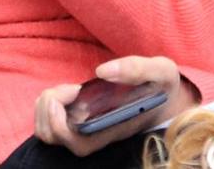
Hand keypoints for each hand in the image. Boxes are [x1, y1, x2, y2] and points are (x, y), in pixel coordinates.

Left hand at [34, 56, 190, 155]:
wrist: (167, 99)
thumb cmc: (162, 87)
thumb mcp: (161, 71)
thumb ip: (136, 69)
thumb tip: (102, 70)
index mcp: (113, 129)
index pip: (78, 144)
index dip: (60, 125)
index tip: (71, 92)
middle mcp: (96, 135)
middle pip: (53, 137)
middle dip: (48, 108)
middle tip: (69, 88)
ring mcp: (85, 129)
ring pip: (47, 131)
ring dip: (46, 106)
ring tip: (67, 89)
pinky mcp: (79, 121)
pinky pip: (50, 121)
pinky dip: (49, 104)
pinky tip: (68, 91)